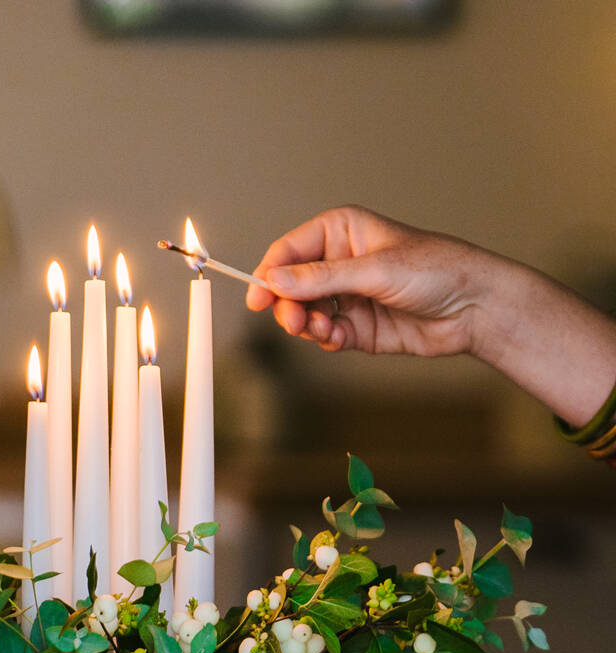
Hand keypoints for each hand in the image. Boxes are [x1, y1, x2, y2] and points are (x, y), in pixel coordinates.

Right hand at [246, 205, 615, 427]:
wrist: (475, 308)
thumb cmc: (437, 270)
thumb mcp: (374, 270)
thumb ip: (321, 278)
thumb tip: (273, 279)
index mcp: (340, 232)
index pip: (288, 252)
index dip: (269, 275)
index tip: (258, 299)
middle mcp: (338, 263)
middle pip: (290, 286)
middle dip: (288, 306)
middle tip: (296, 323)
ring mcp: (346, 296)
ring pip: (304, 314)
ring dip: (307, 326)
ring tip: (322, 331)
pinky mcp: (356, 327)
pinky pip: (324, 335)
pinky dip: (325, 339)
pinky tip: (338, 339)